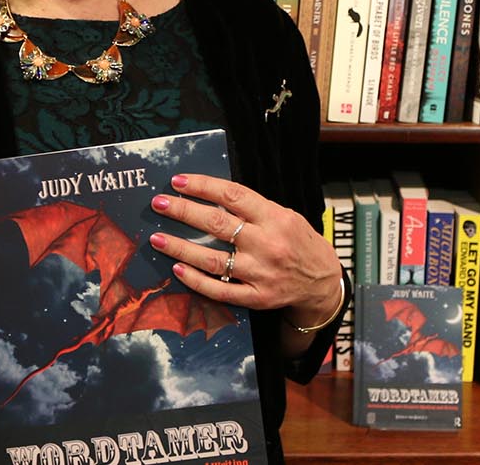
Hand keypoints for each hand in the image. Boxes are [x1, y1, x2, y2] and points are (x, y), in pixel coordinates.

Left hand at [148, 173, 337, 324]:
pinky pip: (220, 291)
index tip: (178, 182)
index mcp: (275, 218)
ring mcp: (260, 273)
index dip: (203, 186)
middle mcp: (267, 244)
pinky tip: (177, 269)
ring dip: (181, 248)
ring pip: (213, 259)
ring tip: (157, 238)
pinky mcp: (256, 297)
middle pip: (218, 224)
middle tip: (159, 204)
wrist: (323, 282)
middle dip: (183, 212)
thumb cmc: (299, 242)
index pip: (233, 196)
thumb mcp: (285, 215)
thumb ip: (254, 208)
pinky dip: (196, 281)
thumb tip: (211, 195)